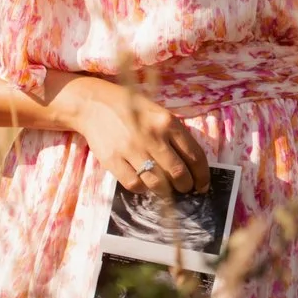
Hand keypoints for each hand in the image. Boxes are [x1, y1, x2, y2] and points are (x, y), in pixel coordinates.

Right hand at [50, 75, 210, 194]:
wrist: (94, 104)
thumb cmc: (131, 108)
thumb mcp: (158, 112)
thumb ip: (174, 134)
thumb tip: (191, 165)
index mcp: (167, 122)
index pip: (194, 155)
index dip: (202, 175)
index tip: (202, 185)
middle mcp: (152, 136)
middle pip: (178, 173)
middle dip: (186, 186)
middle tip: (185, 189)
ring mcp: (131, 149)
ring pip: (158, 184)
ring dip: (167, 192)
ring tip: (167, 191)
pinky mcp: (113, 160)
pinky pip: (135, 185)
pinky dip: (143, 189)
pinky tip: (144, 184)